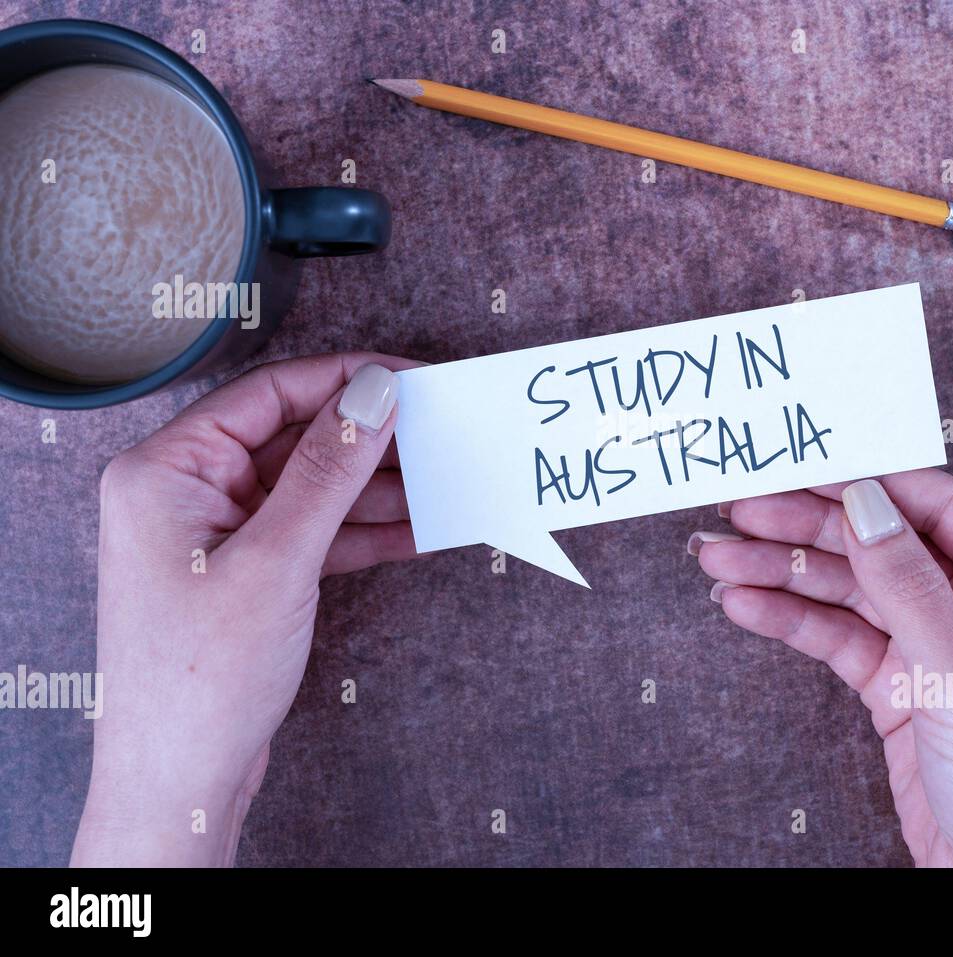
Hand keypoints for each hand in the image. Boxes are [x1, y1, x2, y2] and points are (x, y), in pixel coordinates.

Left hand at [72, 353, 418, 865]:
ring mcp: (219, 537)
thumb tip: (372, 393)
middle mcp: (188, 494)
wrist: (181, 783)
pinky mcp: (248, 575)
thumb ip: (329, 470)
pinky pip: (316, 535)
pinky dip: (365, 534)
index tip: (411, 378)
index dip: (345, 379)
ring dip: (378, 490)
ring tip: (443, 482)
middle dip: (371, 440)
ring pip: (314, 490)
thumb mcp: (276, 561)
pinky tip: (418, 530)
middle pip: (296, 440)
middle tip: (440, 431)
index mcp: (167, 471)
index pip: (269, 395)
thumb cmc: (200, 679)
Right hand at [692, 470, 952, 866]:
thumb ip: (912, 591)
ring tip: (719, 558)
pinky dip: (792, 621)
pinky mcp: (902, 689)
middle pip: (884, 546)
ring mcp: (939, 649)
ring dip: (785, 572)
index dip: (871, 483)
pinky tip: (745, 605)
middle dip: (809, 528)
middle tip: (741, 509)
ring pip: (851, 591)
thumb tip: (869, 504)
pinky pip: (839, 639)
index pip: (943, 511)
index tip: (805, 465)